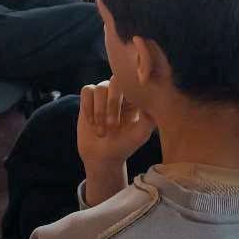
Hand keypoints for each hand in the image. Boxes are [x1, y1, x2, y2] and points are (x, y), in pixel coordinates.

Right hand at [77, 79, 155, 205]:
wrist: (103, 155)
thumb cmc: (125, 144)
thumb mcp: (140, 135)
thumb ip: (148, 120)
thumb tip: (152, 104)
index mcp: (134, 96)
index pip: (133, 82)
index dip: (130, 91)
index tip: (129, 106)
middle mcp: (119, 91)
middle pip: (114, 82)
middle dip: (112, 104)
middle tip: (113, 126)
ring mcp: (103, 92)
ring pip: (99, 89)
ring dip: (99, 111)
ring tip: (102, 131)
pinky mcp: (88, 97)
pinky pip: (87, 91)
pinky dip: (88, 107)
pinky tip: (91, 122)